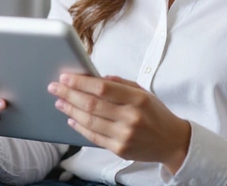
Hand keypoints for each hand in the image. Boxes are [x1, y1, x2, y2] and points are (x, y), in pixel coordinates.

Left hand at [48, 74, 190, 173]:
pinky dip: (80, 127)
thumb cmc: (155, 113)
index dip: (81, 82)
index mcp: (137, 99)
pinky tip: (71, 119)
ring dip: (70, 110)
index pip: (103, 88)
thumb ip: (120, 83)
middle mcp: (131, 117)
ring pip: (89, 121)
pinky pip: (93, 137)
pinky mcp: (119, 149)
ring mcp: (124, 135)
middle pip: (92, 104)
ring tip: (60, 101)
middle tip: (55, 87)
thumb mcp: (143, 92)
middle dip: (69, 94)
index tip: (65, 76)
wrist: (171, 142)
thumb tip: (96, 77)